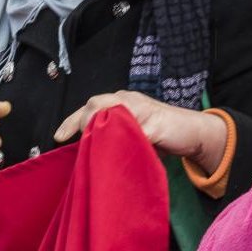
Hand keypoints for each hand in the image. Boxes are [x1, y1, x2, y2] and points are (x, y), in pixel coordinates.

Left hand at [55, 91, 227, 174]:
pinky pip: (136, 132)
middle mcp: (131, 100)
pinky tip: (124, 149)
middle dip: (86, 122)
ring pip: (113, 112)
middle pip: (97, 103)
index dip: (72, 121)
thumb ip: (111, 135)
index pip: (90, 105)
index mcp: (122, 102)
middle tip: (86, 141)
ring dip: (104, 131)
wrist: (193, 132)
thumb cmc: (160, 134)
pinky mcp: (157, 124)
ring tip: (102, 145)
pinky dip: (128, 141)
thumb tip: (84, 148)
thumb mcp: (132, 133)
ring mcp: (145, 110)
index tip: (58, 137)